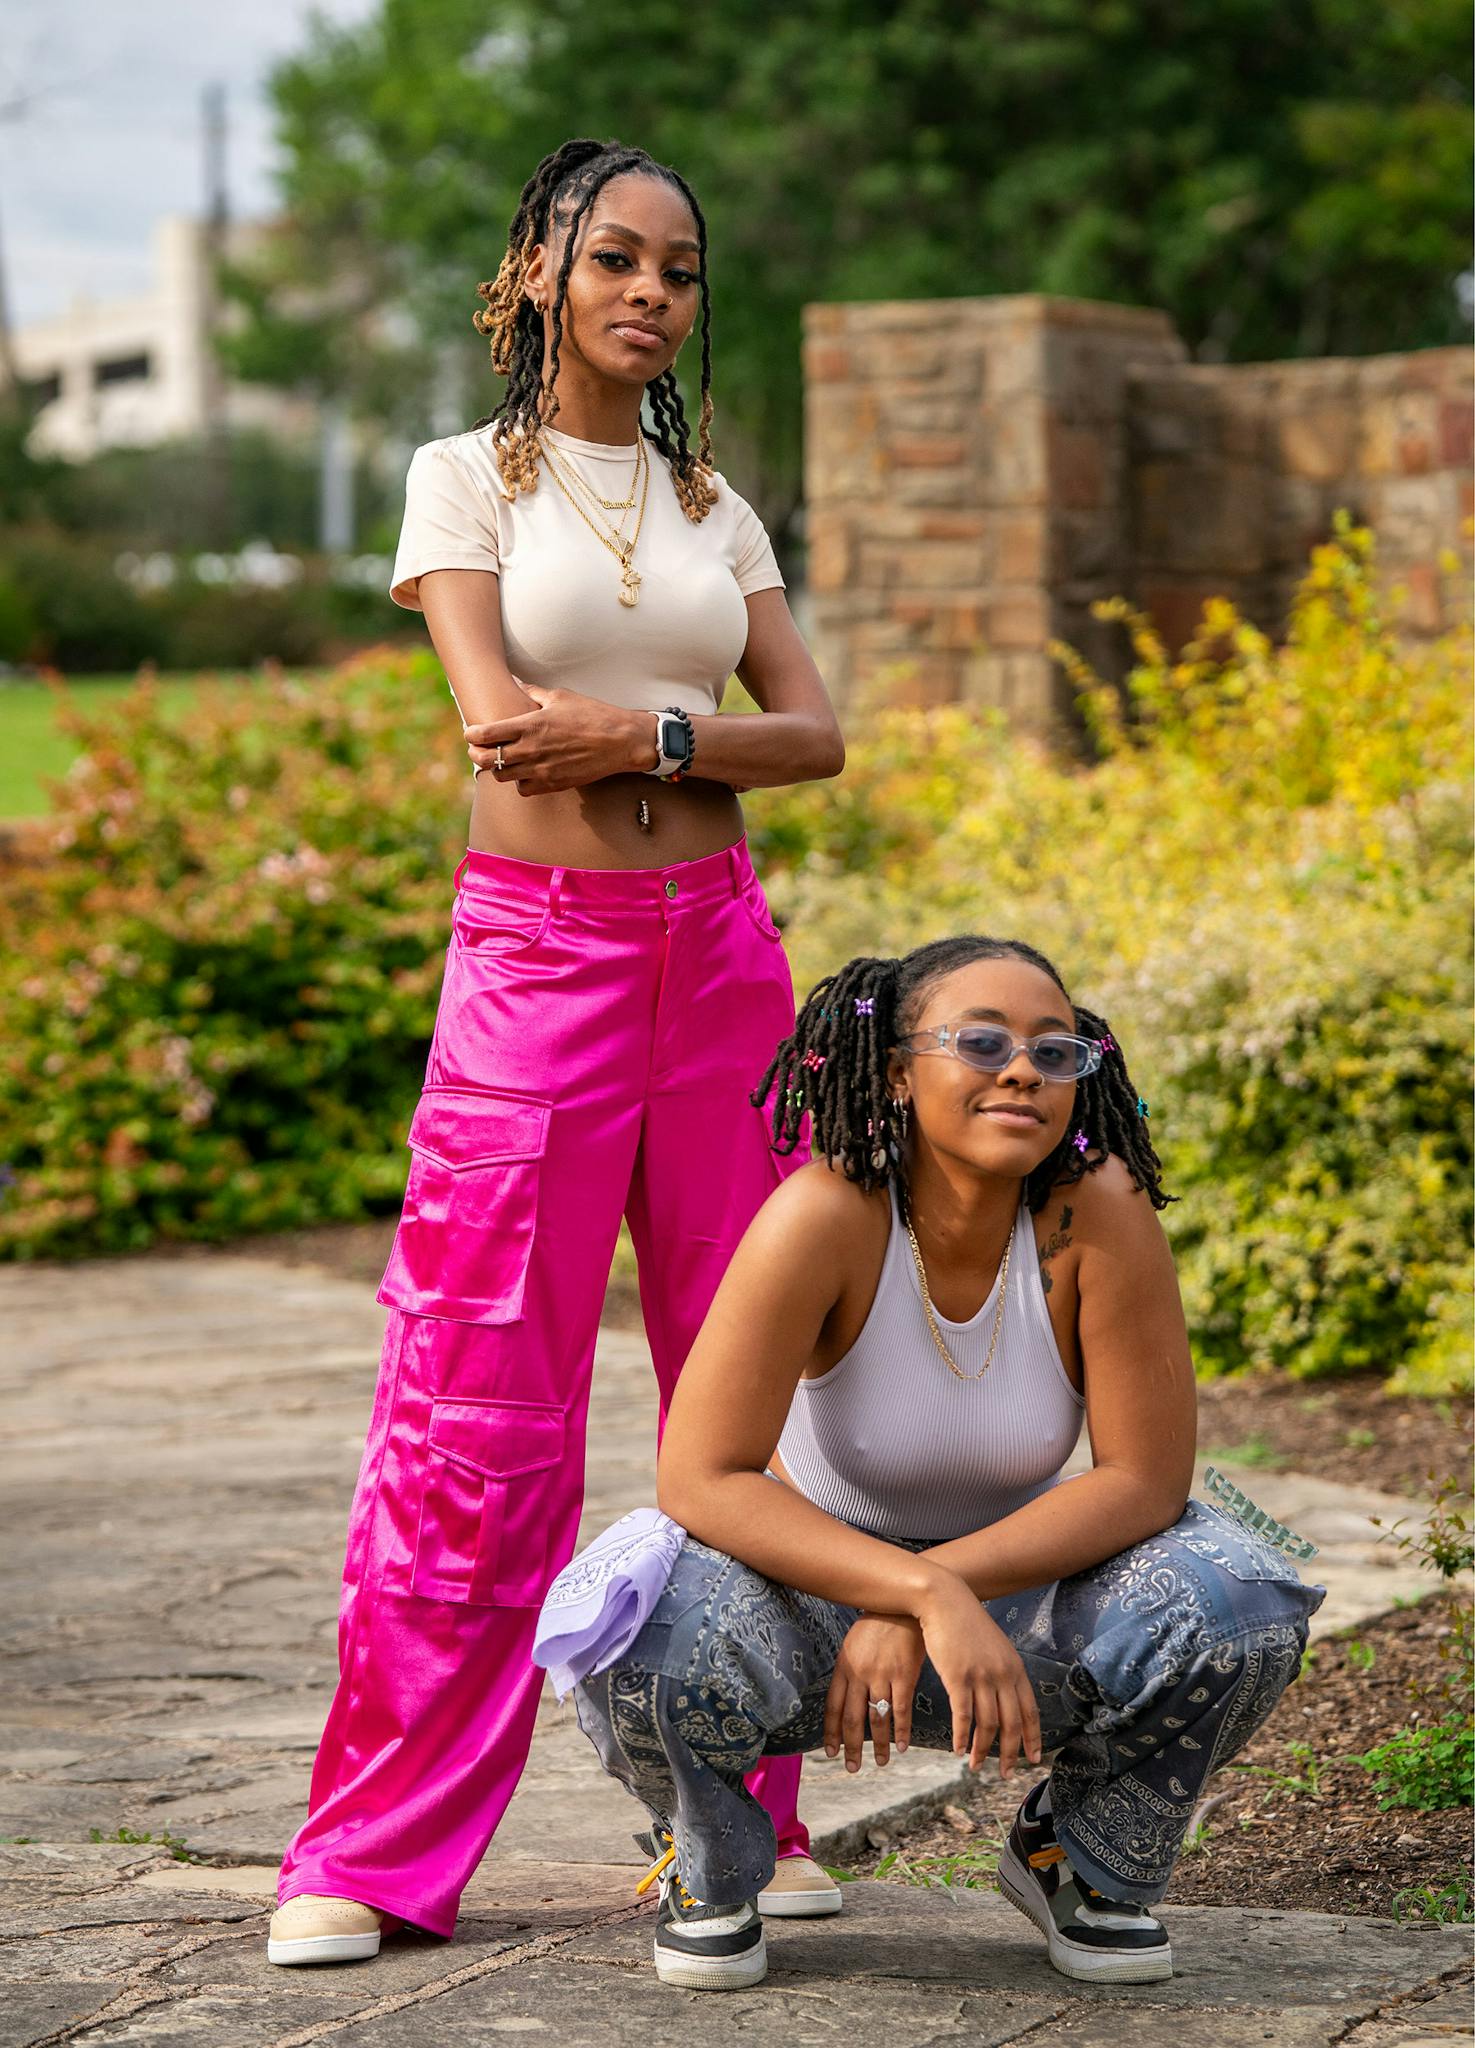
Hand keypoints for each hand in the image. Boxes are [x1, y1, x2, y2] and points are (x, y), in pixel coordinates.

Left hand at [464, 687, 655, 792]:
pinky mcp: (553, 784)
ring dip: (498, 769)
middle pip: (487, 760)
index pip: (486, 734)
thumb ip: (533, 692)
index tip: (471, 733)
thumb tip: (518, 684)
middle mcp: (531, 750)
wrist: (620, 741)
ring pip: (502, 777)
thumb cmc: (592, 714)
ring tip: (503, 760)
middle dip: (476, 755)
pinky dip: (520, 782)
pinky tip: (525, 772)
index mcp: (529, 725)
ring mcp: (541, 770)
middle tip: (479, 749)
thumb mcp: (560, 696)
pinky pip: (524, 789)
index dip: (472, 735)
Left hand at [823, 1614, 924, 1771]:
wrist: (903, 1604)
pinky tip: (903, 1746)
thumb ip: (848, 1670)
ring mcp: (882, 1675)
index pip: (832, 1707)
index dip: (831, 1733)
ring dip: (878, 1745)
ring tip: (881, 1762)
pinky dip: (902, 1732)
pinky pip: (901, 1710)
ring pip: (877, 1719)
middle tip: (852, 1768)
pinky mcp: (904, 1675)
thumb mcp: (853, 1644)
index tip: (831, 1753)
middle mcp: (860, 1674)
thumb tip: (843, 1697)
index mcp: (844, 1667)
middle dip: (851, 1748)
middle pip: (851, 1719)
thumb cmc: (877, 1625)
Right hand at [917, 1573, 1041, 1778]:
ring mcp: (981, 1676)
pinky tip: (958, 1750)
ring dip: (982, 1750)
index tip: (1034, 1759)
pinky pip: (963, 1716)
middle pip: (1011, 1724)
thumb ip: (1003, 1670)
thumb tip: (1006, 1696)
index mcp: (1014, 1668)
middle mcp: (1002, 1675)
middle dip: (1011, 1754)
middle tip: (1007, 1774)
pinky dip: (962, 1737)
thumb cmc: (966, 1623)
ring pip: (987, 1724)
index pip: (1030, 1711)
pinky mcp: (957, 1677)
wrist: (945, 1601)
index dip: (1033, 1738)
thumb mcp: (994, 1646)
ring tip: (976, 1766)